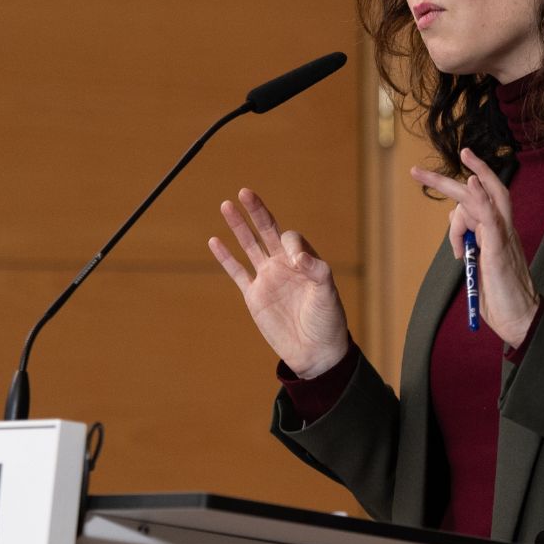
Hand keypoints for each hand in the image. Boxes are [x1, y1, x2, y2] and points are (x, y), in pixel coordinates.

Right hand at [208, 188, 349, 376]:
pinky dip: (226, 257)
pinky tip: (215, 241)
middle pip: (267, 231)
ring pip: (249, 246)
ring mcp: (267, 279)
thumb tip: (298, 256)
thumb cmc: (328, 322)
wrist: (315, 352)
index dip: (290, 243)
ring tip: (226, 205)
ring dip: (239, 227)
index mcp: (305, 262)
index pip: (290, 239)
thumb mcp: (328, 295)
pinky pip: (237, 272)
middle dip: (257, 212)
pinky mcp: (254, 296)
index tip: (296, 262)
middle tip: (245, 192)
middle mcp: (284, 265)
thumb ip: (317, 271)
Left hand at [409, 148, 539, 346]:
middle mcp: (504, 229)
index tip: (461, 158)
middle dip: (452, 176)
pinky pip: (491, 216)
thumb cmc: (502, 298)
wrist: (521, 320)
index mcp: (499, 233)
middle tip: (417, 170)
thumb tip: (456, 222)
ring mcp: (503, 237)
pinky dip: (481, 197)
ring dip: (454, 205)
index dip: (476, 176)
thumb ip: (470, 242)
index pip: (487, 195)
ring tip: (455, 244)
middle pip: (484, 188)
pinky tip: (472, 184)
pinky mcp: (499, 249)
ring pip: (479, 199)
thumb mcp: (479, 265)